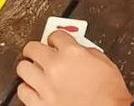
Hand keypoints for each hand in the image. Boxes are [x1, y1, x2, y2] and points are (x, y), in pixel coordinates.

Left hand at [16, 31, 132, 105]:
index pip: (55, 35)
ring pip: (23, 68)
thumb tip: (80, 50)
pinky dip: (27, 89)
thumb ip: (89, 53)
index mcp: (73, 53)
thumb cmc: (111, 96)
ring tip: (35, 71)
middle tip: (39, 53)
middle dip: (36, 49)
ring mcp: (46, 86)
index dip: (55, 38)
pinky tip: (34, 89)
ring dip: (29, 68)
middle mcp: (56, 67)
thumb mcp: (106, 65)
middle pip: (32, 48)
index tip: (54, 42)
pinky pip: (23, 91)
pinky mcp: (40, 104)